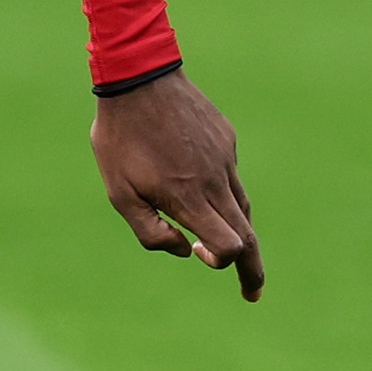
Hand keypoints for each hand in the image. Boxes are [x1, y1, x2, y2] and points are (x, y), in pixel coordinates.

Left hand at [90, 71, 262, 300]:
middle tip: (252, 293)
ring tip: (231, 246)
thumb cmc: (121, 139)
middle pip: (249, 235)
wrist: (139, 77)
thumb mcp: (119, 193)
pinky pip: (230, 174)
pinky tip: (198, 182)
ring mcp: (225, 158)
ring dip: (239, 230)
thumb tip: (185, 250)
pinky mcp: (227, 139)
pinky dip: (222, 191)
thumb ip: (150, 232)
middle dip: (252, 268)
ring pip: (242, 205)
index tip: (201, 255)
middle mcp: (215, 180)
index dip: (224, 264)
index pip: (231, 246)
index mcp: (188, 197)